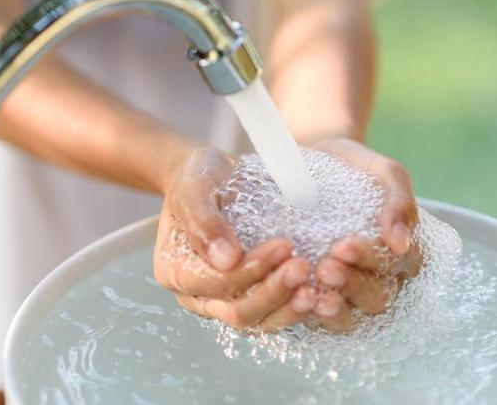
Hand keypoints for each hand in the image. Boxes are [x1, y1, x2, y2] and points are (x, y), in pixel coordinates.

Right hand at [153, 147, 315, 330]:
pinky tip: (321, 293)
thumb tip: (226, 259)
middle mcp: (198, 295)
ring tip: (317, 289)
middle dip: (273, 292)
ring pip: (260, 320)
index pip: (215, 284)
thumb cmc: (197, 178)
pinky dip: (297, 307)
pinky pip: (275, 313)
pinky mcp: (251, 297)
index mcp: (175, 271)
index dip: (250, 271)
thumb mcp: (192, 188)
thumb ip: (203, 222)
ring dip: (289, 307)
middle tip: (302, 266)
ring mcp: (225, 301)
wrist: (212, 176)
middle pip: (238, 312)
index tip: (282, 246)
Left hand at [305, 137, 423, 330]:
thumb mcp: (382, 171)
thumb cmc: (352, 165)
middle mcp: (378, 277)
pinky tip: (295, 300)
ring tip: (310, 291)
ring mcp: (347, 291)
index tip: (344, 245)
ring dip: (333, 309)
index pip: (397, 269)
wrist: (310, 158)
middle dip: (352, 285)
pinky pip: (317, 318)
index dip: (372, 261)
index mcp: (400, 252)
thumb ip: (399, 201)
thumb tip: (400, 243)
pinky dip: (308, 314)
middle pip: (376, 298)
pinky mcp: (317, 296)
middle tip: (325, 266)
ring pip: (351, 317)